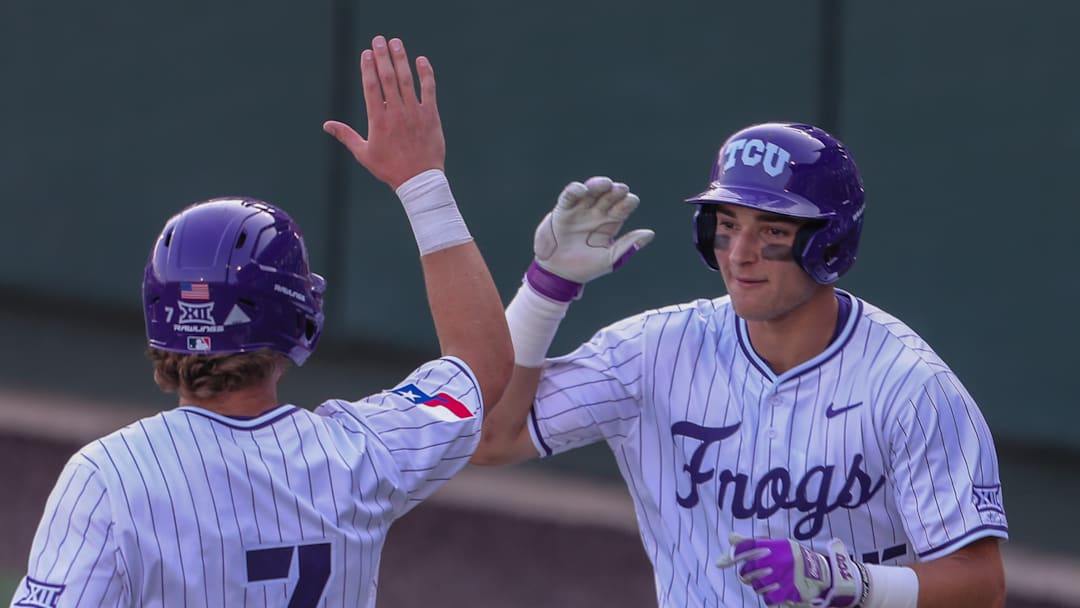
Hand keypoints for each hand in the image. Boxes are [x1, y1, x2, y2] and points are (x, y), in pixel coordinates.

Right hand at [323, 35, 444, 189]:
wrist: (418, 179)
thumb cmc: (389, 168)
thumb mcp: (363, 153)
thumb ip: (345, 135)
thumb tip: (326, 125)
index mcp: (378, 120)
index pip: (371, 87)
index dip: (368, 67)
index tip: (366, 53)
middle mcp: (396, 112)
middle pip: (387, 77)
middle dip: (382, 56)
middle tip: (378, 39)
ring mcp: (414, 112)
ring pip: (407, 80)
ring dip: (401, 59)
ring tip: (396, 43)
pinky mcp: (431, 115)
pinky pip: (429, 90)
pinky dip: (426, 74)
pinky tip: (421, 60)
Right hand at [532, 176, 654, 283]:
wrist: (559, 274)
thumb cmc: (586, 268)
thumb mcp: (610, 258)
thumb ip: (628, 245)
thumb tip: (650, 233)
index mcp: (610, 223)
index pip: (622, 208)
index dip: (627, 202)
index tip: (631, 200)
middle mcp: (596, 213)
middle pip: (608, 196)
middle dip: (615, 191)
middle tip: (621, 189)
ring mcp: (579, 211)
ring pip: (590, 192)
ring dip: (597, 185)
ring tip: (605, 184)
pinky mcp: (562, 211)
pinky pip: (569, 197)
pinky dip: (575, 191)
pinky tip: (582, 190)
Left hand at [716, 533, 861, 607]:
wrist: (821, 574)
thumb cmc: (795, 557)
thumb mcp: (776, 545)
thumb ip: (752, 543)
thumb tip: (730, 537)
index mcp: (771, 546)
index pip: (744, 548)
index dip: (731, 555)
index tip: (721, 562)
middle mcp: (772, 561)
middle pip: (745, 571)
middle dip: (748, 574)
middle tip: (760, 572)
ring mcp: (777, 578)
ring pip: (755, 586)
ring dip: (759, 585)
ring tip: (772, 580)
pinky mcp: (783, 593)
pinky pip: (766, 598)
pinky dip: (770, 596)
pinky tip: (777, 589)